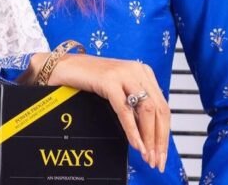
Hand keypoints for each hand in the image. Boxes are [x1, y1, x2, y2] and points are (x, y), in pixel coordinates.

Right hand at [27, 52, 169, 172]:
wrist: (64, 66)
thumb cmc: (89, 79)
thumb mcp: (118, 90)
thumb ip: (134, 104)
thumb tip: (150, 133)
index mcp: (142, 72)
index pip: (162, 106)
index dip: (164, 133)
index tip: (161, 153)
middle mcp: (136, 70)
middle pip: (159, 109)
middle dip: (160, 139)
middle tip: (156, 160)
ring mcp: (123, 73)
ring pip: (146, 109)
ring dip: (148, 137)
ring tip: (146, 155)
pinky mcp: (109, 80)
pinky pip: (125, 109)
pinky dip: (132, 130)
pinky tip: (135, 144)